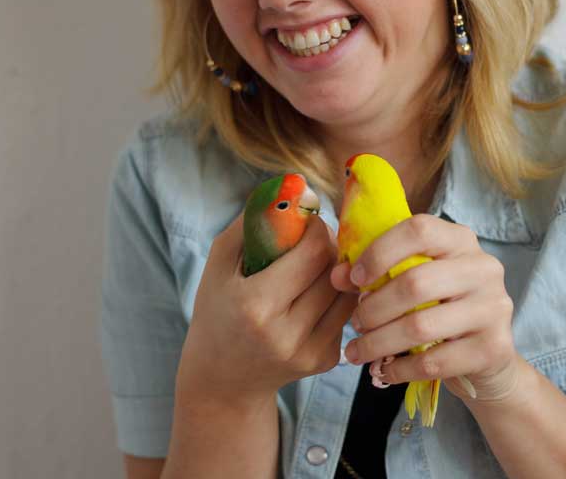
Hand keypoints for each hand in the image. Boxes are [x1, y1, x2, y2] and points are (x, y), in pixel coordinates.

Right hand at [175, 211, 357, 409]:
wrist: (222, 380)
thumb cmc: (218, 310)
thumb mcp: (220, 262)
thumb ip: (254, 221)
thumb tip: (293, 185)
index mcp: (255, 305)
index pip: (313, 253)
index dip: (317, 229)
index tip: (308, 223)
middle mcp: (285, 334)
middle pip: (333, 270)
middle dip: (328, 246)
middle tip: (314, 240)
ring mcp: (308, 352)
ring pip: (347, 291)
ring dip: (337, 270)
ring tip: (314, 266)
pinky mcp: (324, 362)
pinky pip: (345, 313)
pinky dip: (336, 297)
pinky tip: (314, 296)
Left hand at [329, 214, 519, 403]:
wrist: (488, 353)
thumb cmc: (442, 307)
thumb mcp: (414, 280)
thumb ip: (377, 272)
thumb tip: (337, 275)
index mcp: (461, 240)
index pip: (419, 230)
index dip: (380, 251)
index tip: (355, 278)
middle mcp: (484, 268)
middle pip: (415, 282)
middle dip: (374, 307)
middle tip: (355, 322)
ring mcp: (493, 308)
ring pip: (420, 326)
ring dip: (379, 342)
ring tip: (358, 351)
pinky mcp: (494, 347)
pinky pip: (433, 362)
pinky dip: (399, 369)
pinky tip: (384, 371)